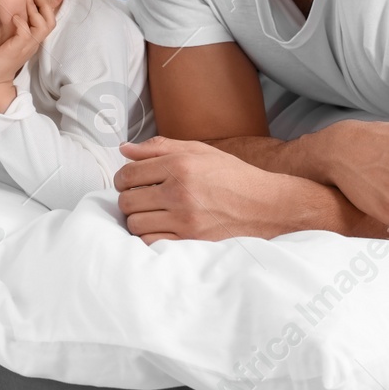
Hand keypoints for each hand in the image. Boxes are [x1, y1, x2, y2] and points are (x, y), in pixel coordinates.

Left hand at [0, 0, 56, 109]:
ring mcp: (27, 47)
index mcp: (33, 40)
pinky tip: (15, 17)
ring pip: (43, 26)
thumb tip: (13, 8)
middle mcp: (33, 43)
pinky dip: (22, 23)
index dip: (46, 5)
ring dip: (35, 11)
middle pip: (51, 21)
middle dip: (44, 4)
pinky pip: (26, 34)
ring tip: (27, 1)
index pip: (49, 20)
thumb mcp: (9, 39)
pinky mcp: (17, 50)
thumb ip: (15, 27)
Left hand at [114, 137, 299, 242]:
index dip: (122, 178)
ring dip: (137, 218)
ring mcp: (185, 219)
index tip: (128, 181)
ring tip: (151, 212)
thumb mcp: (198, 151)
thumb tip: (124, 149)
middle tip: (141, 197)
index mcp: (179, 165)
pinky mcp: (191, 241)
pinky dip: (149, 235)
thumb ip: (159, 147)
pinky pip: (150, 242)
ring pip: (135, 223)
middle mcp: (179, 191)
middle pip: (127, 200)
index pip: (128, 173)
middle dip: (128, 198)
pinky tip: (160, 227)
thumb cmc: (232, 175)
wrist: (266, 205)